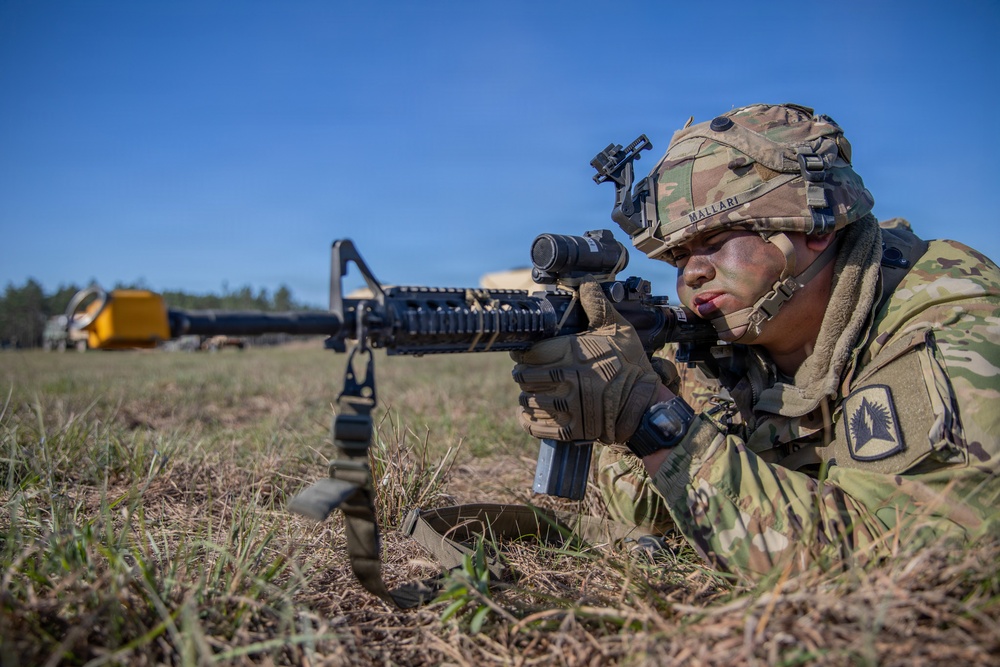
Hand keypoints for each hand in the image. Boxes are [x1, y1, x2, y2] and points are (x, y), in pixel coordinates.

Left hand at [510, 277, 659, 443]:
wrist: (646, 408)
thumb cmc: (631, 367)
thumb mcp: (619, 331)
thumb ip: (598, 307)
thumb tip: (586, 284)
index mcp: (570, 353)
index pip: (529, 354)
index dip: (525, 354)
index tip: (528, 355)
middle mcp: (564, 379)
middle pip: (523, 377)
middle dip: (526, 374)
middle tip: (533, 373)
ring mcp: (564, 406)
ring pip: (526, 400)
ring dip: (528, 396)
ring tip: (537, 392)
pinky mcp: (567, 429)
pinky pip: (532, 424)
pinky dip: (529, 419)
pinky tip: (537, 412)